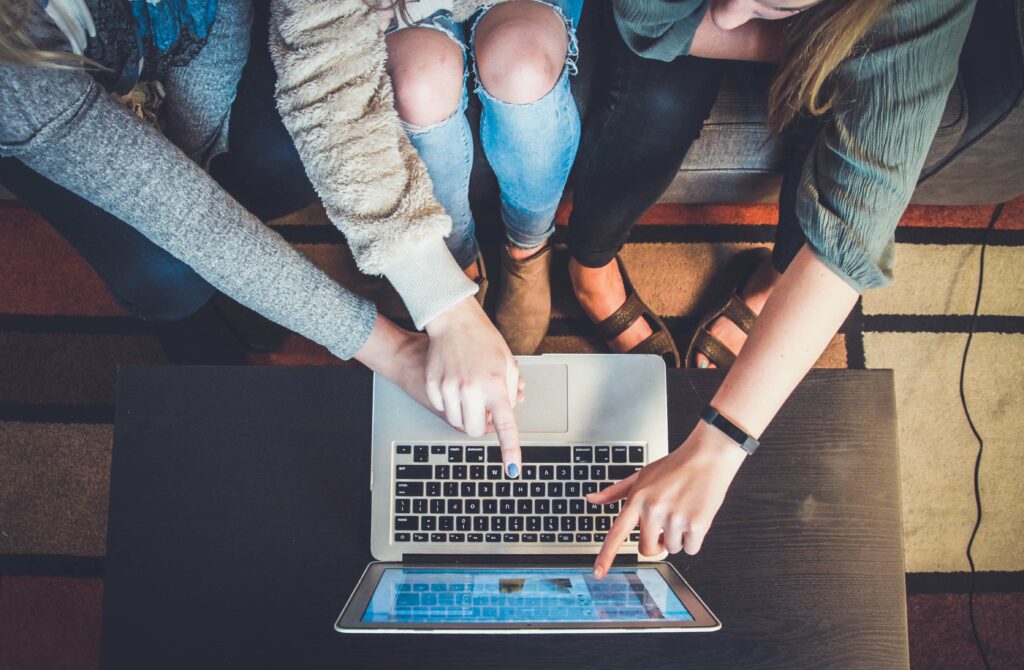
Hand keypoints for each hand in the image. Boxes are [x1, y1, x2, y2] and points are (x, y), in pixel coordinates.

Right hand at [424, 297, 522, 475]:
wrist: (453, 321)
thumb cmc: (483, 340)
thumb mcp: (508, 364)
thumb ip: (511, 392)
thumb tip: (508, 413)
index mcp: (495, 385)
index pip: (505, 426)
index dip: (510, 450)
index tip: (513, 469)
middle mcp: (471, 389)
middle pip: (475, 430)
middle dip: (480, 425)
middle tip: (484, 409)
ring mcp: (449, 388)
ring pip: (456, 422)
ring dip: (465, 414)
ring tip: (469, 391)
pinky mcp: (433, 385)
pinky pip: (442, 408)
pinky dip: (449, 403)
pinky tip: (454, 383)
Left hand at [588, 421, 746, 577]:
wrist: (708, 456)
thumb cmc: (675, 466)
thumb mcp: (641, 475)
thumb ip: (615, 491)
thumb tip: (591, 499)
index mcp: (637, 499)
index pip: (617, 533)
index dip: (606, 555)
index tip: (598, 573)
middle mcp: (654, 510)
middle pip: (647, 549)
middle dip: (656, 543)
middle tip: (665, 525)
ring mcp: (675, 518)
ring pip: (671, 549)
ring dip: (678, 537)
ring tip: (682, 512)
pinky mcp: (696, 524)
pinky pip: (691, 549)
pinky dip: (694, 539)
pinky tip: (695, 516)